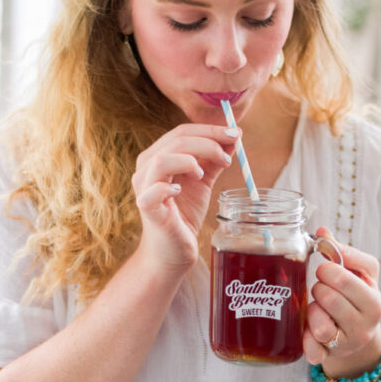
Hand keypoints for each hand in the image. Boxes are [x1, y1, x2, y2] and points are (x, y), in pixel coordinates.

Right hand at [132, 124, 239, 269]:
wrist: (173, 251)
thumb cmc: (184, 214)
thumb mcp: (203, 182)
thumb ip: (214, 160)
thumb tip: (234, 138)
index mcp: (158, 156)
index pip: (182, 132)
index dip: (210, 130)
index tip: (236, 134)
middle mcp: (147, 168)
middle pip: (176, 140)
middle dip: (208, 142)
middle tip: (229, 155)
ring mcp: (144, 187)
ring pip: (163, 159)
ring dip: (190, 160)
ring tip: (203, 174)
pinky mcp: (146, 207)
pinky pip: (154, 190)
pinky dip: (169, 186)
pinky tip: (180, 190)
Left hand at [303, 227, 380, 377]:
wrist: (357, 336)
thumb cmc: (355, 297)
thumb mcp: (358, 274)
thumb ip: (342, 251)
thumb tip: (322, 231)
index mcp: (374, 302)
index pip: (344, 278)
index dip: (328, 269)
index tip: (325, 269)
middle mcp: (365, 326)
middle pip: (328, 298)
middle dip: (318, 289)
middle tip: (320, 289)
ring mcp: (347, 345)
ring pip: (318, 324)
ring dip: (311, 312)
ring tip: (316, 308)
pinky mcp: (329, 358)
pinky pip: (311, 351)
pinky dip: (305, 342)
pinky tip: (307, 332)